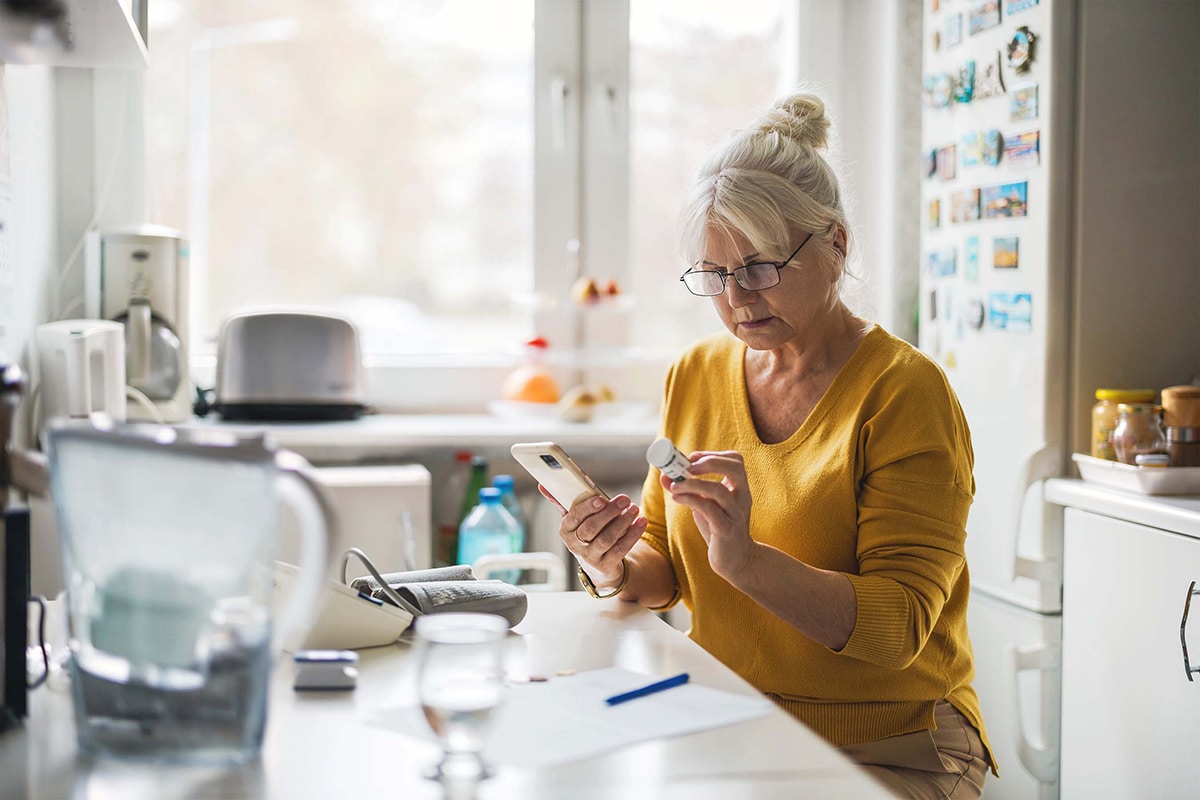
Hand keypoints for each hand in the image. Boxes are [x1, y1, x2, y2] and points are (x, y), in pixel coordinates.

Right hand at [542, 487, 646, 585]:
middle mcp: (575, 545)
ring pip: (608, 539)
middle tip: (624, 499)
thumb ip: (562, 501)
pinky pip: (621, 549)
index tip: (601, 498)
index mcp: (565, 530)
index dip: (587, 508)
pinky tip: (641, 522)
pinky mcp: (606, 565)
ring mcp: (591, 557)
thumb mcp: (573, 518)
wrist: (597, 564)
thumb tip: (543, 484)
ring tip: (634, 509)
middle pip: (591, 528)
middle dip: (609, 513)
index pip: (573, 517)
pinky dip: (633, 534)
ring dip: (623, 522)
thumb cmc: (585, 533)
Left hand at [663, 450, 756, 579]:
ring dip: (692, 484)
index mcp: (739, 488)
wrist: (736, 560)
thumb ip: (688, 490)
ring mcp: (736, 513)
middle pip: (735, 468)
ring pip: (718, 490)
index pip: (735, 460)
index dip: (713, 454)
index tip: (691, 458)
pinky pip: (709, 509)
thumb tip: (665, 475)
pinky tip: (677, 498)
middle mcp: (742, 497)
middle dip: (709, 462)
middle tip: (687, 467)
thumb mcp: (705, 505)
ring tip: (674, 486)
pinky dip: (690, 500)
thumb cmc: (719, 528)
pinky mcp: (726, 529)